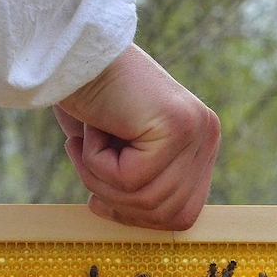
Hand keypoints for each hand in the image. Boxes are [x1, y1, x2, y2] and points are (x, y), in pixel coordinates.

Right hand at [54, 44, 220, 229]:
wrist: (71, 57)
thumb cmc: (86, 103)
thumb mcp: (116, 157)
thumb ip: (135, 188)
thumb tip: (130, 218)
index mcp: (197, 147)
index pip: (180, 215)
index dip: (137, 219)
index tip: (99, 201)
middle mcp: (205, 137)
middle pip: (167, 215)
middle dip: (116, 201)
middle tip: (86, 162)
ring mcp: (195, 131)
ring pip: (146, 199)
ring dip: (100, 179)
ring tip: (85, 142)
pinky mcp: (177, 125)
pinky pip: (131, 178)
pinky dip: (97, 161)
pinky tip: (92, 128)